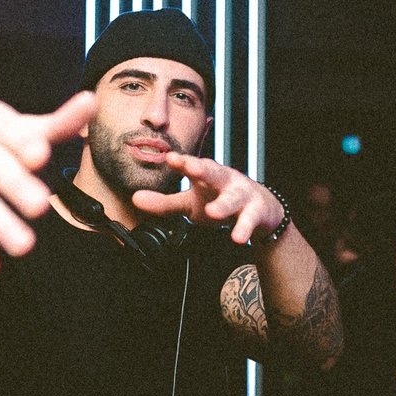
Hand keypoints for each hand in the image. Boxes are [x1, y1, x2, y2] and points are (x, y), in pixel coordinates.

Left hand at [130, 153, 284, 243]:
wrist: (261, 209)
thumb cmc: (219, 200)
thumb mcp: (190, 203)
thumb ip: (164, 203)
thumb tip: (135, 199)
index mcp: (206, 175)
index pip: (192, 165)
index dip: (182, 162)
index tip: (170, 158)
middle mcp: (224, 180)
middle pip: (213, 172)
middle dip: (202, 169)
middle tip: (190, 167)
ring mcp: (242, 194)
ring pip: (233, 197)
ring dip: (224, 204)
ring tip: (214, 212)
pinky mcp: (256, 210)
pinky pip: (249, 219)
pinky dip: (244, 228)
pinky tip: (237, 238)